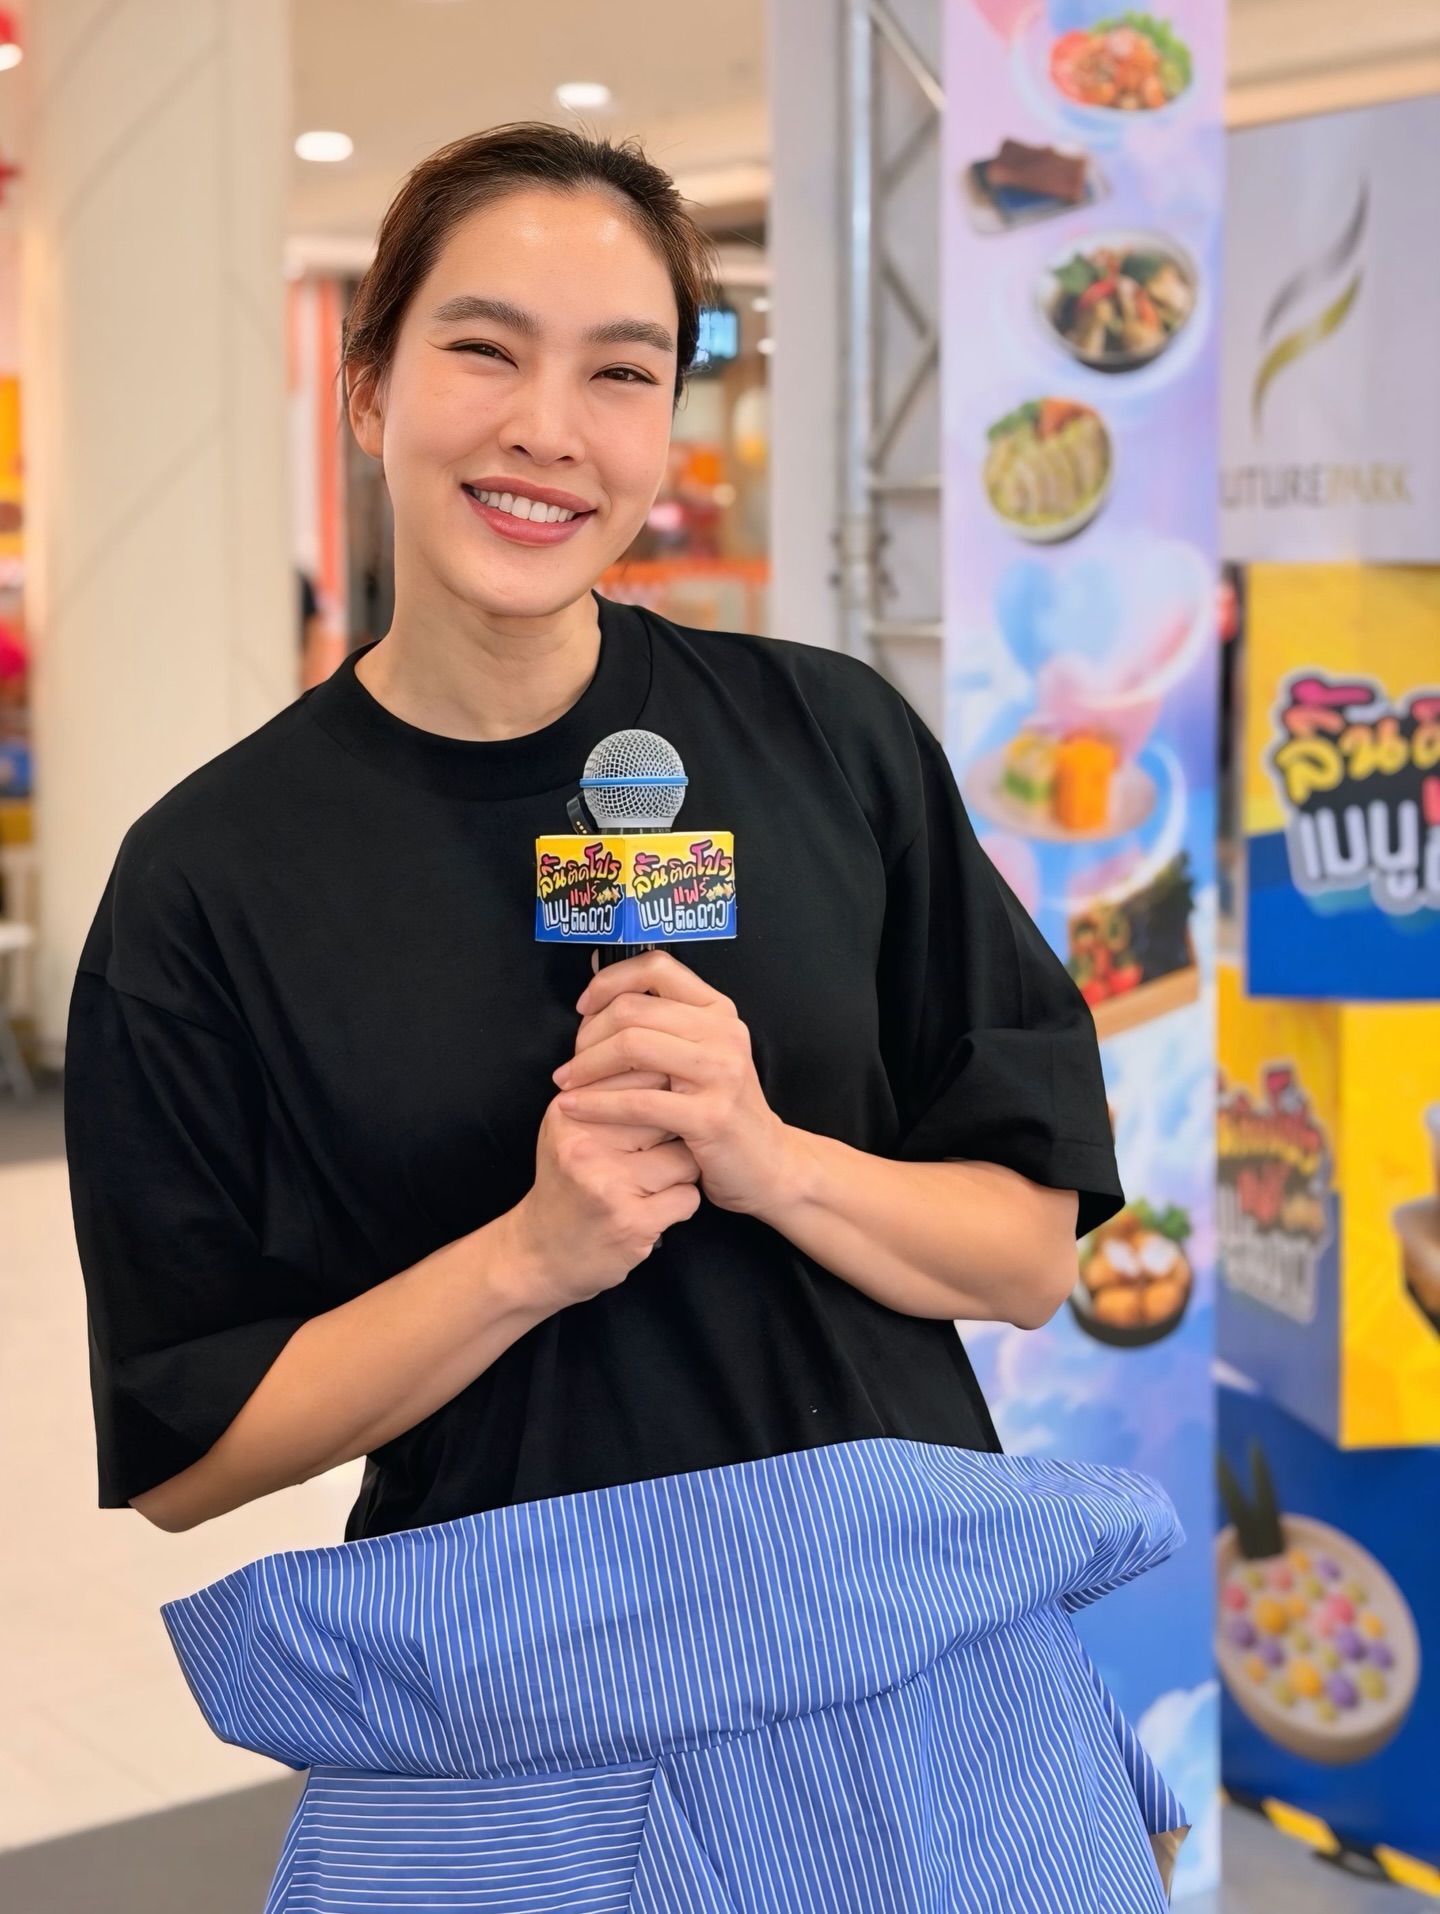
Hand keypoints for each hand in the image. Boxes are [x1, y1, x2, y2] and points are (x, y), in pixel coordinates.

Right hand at [502, 1097, 700, 1314]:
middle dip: (677, 1133)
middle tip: (656, 1154)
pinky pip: (688, 1197)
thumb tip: (668, 1059)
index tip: (664, 1108)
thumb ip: (608, 1091)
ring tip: (653, 1185)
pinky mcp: (632, 1222)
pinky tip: (654, 1209)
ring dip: (681, 1174)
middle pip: (670, 1116)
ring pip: (686, 1160)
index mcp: (569, 1112)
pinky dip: (680, 1205)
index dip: (667, 1093)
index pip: (643, 1077)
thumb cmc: (566, 1182)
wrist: (539, 1254)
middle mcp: (585, 1146)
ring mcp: (608, 1185)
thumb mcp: (570, 1127)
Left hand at [552, 952, 798, 1216]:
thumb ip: (661, 1026)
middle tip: (570, 1061)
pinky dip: (596, 1103)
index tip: (584, 1007)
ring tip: (565, 1083)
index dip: (609, 981)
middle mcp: (724, 1032)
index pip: (656, 967)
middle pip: (633, 1009)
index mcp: (718, 1011)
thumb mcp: (701, 1055)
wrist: (766, 1164)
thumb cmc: (719, 1109)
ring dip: (586, 1066)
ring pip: (632, 1045)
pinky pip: (637, 1101)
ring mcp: (721, 1072)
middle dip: (588, 1034)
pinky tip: (574, 1108)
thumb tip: (598, 991)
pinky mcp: (710, 1116)